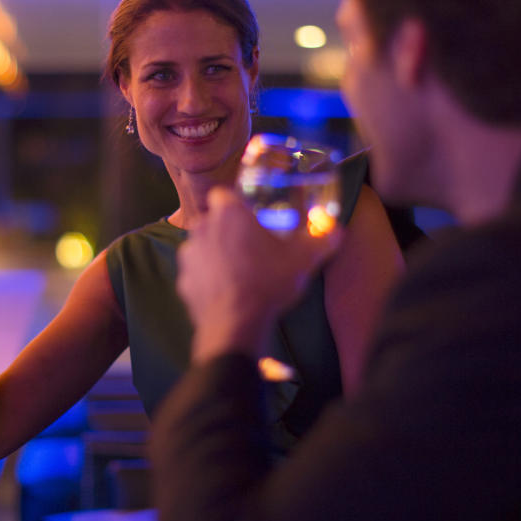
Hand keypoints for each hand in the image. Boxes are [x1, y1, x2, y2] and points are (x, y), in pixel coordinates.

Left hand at [177, 187, 341, 363]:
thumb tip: (336, 231)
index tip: (251, 218)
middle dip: (229, 231)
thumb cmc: (268, 284)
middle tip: (252, 247)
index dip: (237, 205)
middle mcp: (202, 228)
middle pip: (214, 221)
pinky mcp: (183, 281)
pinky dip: (210, 279)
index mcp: (227, 213)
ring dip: (218, 254)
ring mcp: (189, 255)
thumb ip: (322, 239)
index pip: (224, 194)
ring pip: (204, 246)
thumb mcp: (304, 259)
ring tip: (242, 271)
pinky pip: (198, 273)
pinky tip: (229, 291)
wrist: (237, 326)